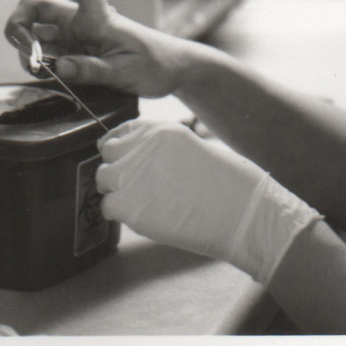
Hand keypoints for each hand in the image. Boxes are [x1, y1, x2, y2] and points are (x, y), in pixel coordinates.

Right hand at [4, 0, 192, 97]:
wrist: (169, 73)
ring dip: (26, 49)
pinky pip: (43, 54)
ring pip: (34, 32)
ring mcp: (72, 38)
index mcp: (98, 15)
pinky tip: (45, 75)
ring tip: (39, 70)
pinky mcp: (71, 55)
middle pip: (36, 5)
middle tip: (27, 50)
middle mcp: (80, 21)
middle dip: (19, 23)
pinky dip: (36, 63)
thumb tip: (59, 67)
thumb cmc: (154, 64)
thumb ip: (92, 70)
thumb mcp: (125, 71)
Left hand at [96, 119, 321, 284]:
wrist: (241, 211)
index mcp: (159, 130)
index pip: (120, 132)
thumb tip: (134, 162)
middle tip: (140, 188)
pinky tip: (149, 216)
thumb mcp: (192, 149)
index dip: (121, 150)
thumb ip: (159, 151)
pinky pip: (108, 208)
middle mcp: (141, 146)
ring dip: (118, 192)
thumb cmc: (227, 185)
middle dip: (119, 171)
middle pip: (108, 154)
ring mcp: (131, 174)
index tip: (125, 161)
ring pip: (104, 180)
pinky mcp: (128, 205)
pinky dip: (123, 215)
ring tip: (146, 202)